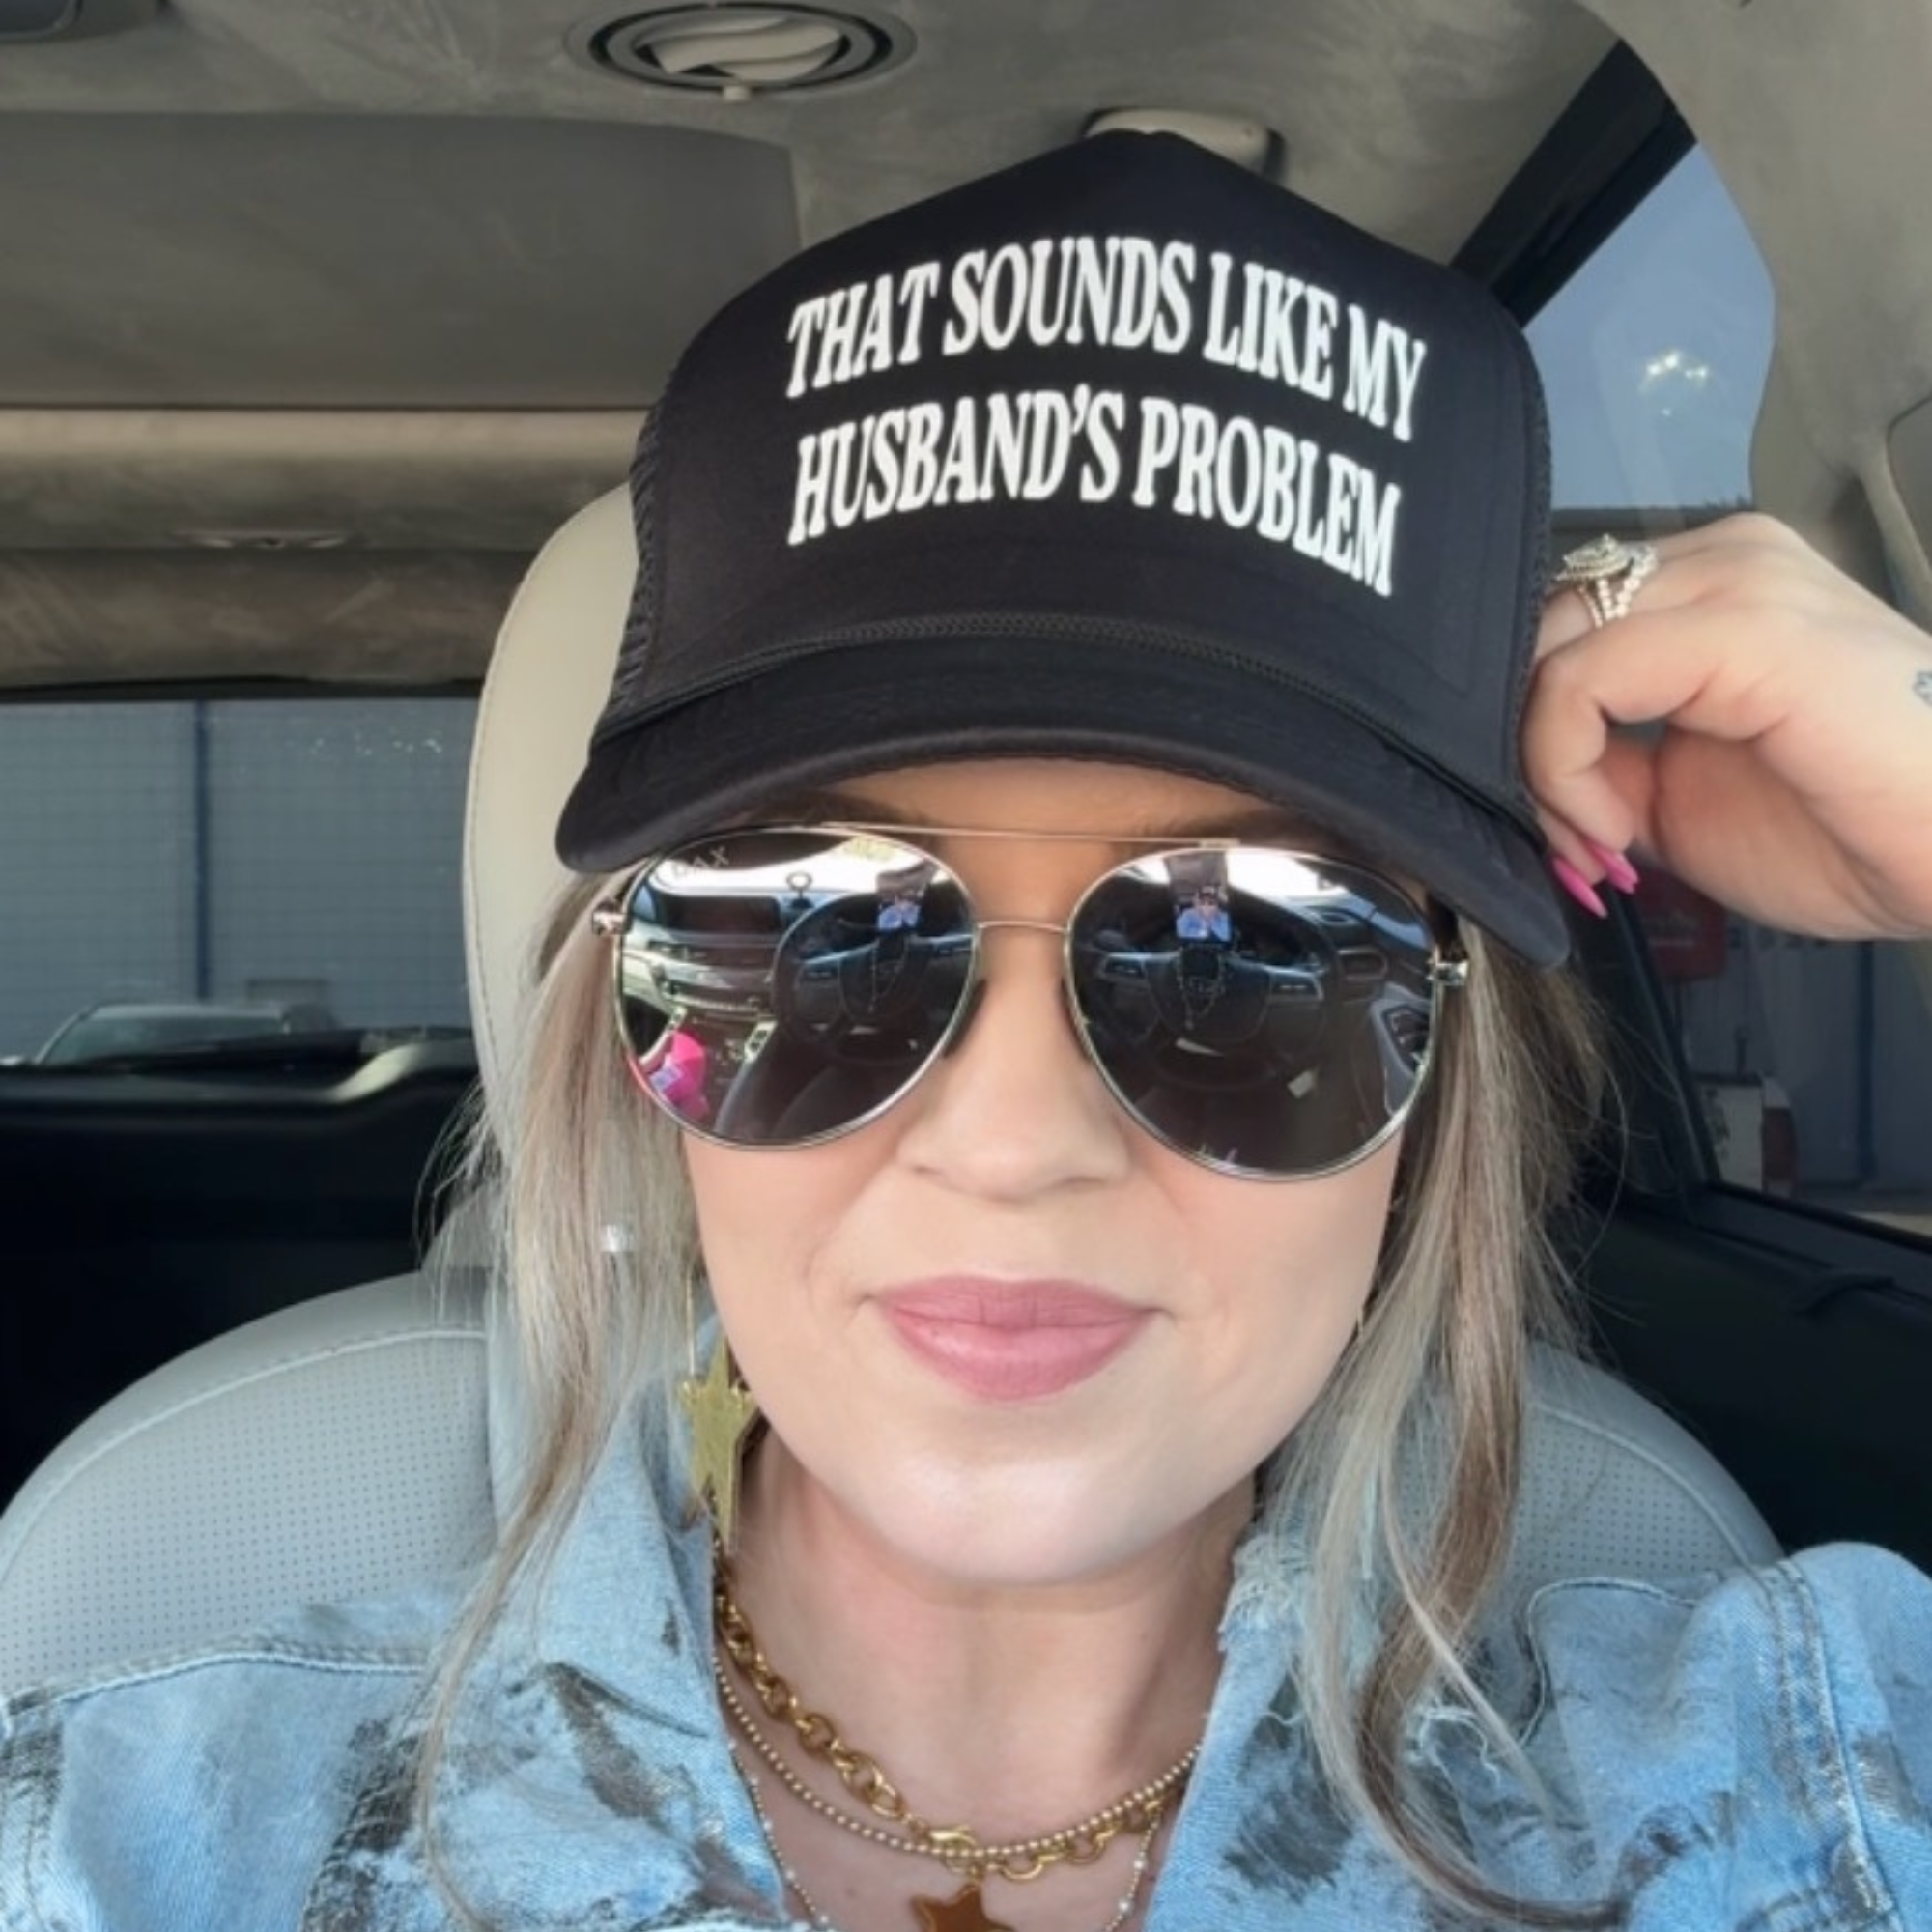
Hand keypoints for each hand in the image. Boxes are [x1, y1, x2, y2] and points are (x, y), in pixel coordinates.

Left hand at [1522, 512, 1931, 939]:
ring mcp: (1734, 578)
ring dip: (1544, 762)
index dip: (1528, 731)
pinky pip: (1581, 679)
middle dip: (1524, 747)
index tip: (1574, 831)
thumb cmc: (1845, 831)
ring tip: (1602, 841)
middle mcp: (1720, 557)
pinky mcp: (1741, 624)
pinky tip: (1616, 829)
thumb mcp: (1671, 798)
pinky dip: (1563, 765)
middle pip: (1540, 627)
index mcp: (1709, 584)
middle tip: (1578, 842)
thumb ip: (1596, 761)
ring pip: (1547, 646)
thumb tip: (1515, 767)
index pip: (1556, 623)